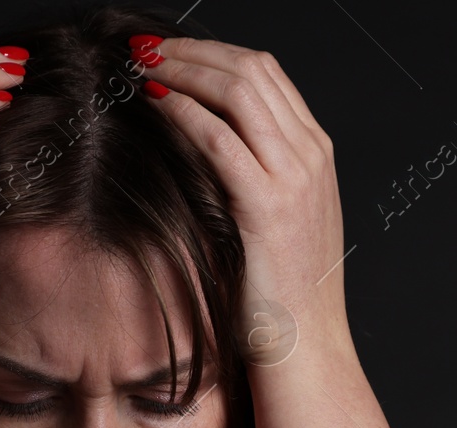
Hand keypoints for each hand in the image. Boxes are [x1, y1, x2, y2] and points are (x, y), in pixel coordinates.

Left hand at [128, 36, 348, 365]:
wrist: (306, 350)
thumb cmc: (280, 300)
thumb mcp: (274, 226)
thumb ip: (251, 181)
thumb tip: (200, 153)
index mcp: (315, 155)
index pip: (265, 75)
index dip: (213, 53)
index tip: (168, 52)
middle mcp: (311, 156)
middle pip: (252, 68)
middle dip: (193, 50)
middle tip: (144, 48)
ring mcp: (295, 178)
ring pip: (238, 91)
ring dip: (183, 69)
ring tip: (141, 65)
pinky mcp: (269, 206)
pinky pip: (220, 139)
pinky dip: (184, 112)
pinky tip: (153, 105)